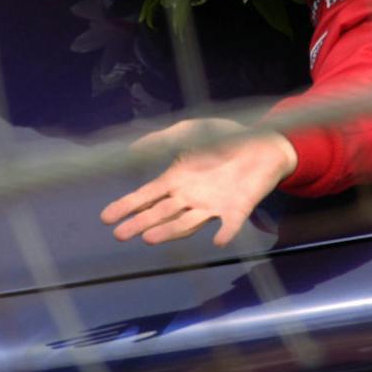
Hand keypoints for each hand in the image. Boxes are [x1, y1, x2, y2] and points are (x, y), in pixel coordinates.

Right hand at [100, 117, 297, 245]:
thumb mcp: (192, 131)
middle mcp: (191, 197)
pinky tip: (218, 240)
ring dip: (169, 232)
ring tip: (150, 238)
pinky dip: (225, 233)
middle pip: (160, 213)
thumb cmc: (227, 137)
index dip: (127, 206)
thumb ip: (163, 139)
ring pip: (186, 223)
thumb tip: (131, 148)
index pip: (146, 196)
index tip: (106, 218)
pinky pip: (230, 225)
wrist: (265, 142)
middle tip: (120, 235)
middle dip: (139, 224)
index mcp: (178, 179)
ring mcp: (213, 205)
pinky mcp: (238, 209)